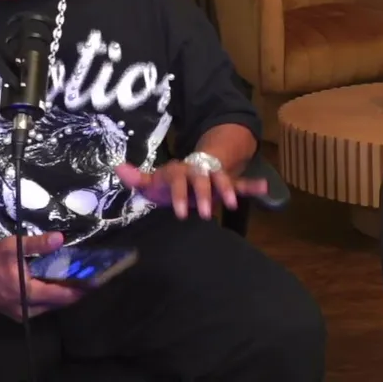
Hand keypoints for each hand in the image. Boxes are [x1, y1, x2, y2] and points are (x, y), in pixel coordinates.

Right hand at [0, 232, 81, 321]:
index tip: (97, 281)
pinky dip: (49, 298)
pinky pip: (39, 308)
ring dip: (62, 296)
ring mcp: (20, 314)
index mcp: (28, 293)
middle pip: (58, 304)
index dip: (81, 289)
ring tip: (76, 281)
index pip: (62, 295)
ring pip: (49, 307)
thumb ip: (37, 244)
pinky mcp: (15, 313)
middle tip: (89, 279)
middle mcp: (26, 309)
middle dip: (74, 292)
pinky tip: (54, 285)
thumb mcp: (12, 247)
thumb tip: (60, 238)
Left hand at [115, 160, 268, 219]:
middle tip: (206, 214)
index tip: (182, 214)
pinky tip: (264, 188)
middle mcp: (198, 171)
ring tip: (233, 204)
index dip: (180, 196)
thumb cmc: (168, 183)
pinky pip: (240, 183)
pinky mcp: (226, 184)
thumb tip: (118, 168)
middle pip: (202, 180)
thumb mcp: (153, 182)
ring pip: (223, 179)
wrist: (188, 174)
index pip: (179, 180)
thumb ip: (138, 178)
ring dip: (228, 190)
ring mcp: (213, 177)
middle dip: (205, 195)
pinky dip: (252, 185)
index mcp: (179, 171)